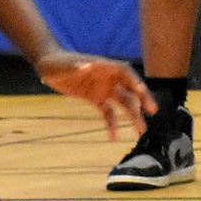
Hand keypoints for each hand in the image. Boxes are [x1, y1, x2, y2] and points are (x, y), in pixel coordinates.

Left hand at [34, 50, 154, 140]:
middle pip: (129, 88)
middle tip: (153, 111)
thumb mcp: (65, 65)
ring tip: (141, 130)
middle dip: (142, 99)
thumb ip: (76, 66)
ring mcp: (103, 89)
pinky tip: (113, 138)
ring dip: (132, 115)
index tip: (142, 90)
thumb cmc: (56, 62)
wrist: (48, 67)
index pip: (124, 72)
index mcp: (103, 67)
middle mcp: (107, 78)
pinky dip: (112, 124)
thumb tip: (88, 65)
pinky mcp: (96, 99)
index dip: (134, 80)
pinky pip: (108, 113)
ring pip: (123, 103)